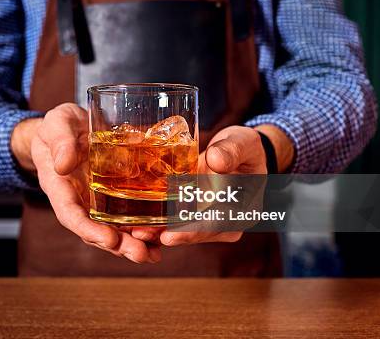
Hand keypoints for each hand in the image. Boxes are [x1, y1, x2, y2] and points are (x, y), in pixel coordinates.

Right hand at [29, 103, 160, 263]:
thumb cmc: (59, 125)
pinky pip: (127, 214)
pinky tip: (162, 235)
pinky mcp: (114, 194)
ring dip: (133, 243)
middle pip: (96, 230)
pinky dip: (143, 227)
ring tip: (154, 254)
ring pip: (113, 228)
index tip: (109, 240)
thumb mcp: (57, 124)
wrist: (70, 126)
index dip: (89, 230)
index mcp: (60, 187)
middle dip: (118, 245)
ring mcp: (97, 200)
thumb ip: (60, 141)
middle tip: (141, 254)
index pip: (71, 215)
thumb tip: (63, 164)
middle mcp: (79, 200)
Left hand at [133, 125, 288, 245]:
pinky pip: (178, 221)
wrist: (241, 151)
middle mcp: (227, 221)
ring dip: (160, 231)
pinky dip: (160, 221)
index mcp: (244, 209)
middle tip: (140, 235)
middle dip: (168, 235)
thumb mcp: (242, 143)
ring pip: (184, 231)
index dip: (193, 231)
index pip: (218, 225)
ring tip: (135, 231)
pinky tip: (138, 221)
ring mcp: (211, 220)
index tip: (170, 235)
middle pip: (196, 233)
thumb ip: (231, 150)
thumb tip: (216, 160)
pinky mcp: (196, 214)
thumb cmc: (245, 147)